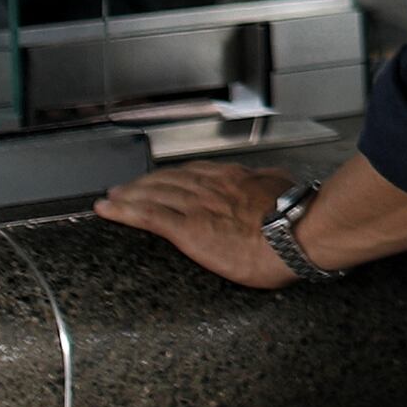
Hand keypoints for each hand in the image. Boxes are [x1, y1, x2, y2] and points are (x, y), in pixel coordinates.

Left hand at [94, 159, 295, 288]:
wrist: (296, 235)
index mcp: (231, 178)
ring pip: (152, 194)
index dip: (169, 176)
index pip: (191, 172)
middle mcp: (209, 187)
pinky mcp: (188, 230)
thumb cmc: (296, 216)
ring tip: (110, 200)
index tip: (159, 180)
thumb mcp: (281, 185)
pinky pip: (149, 216)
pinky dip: (124, 210)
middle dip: (141, 184)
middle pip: (165, 180)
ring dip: (127, 195)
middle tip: (123, 189)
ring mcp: (196, 207)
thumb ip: (265, 182)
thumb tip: (262, 179)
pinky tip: (109, 209)